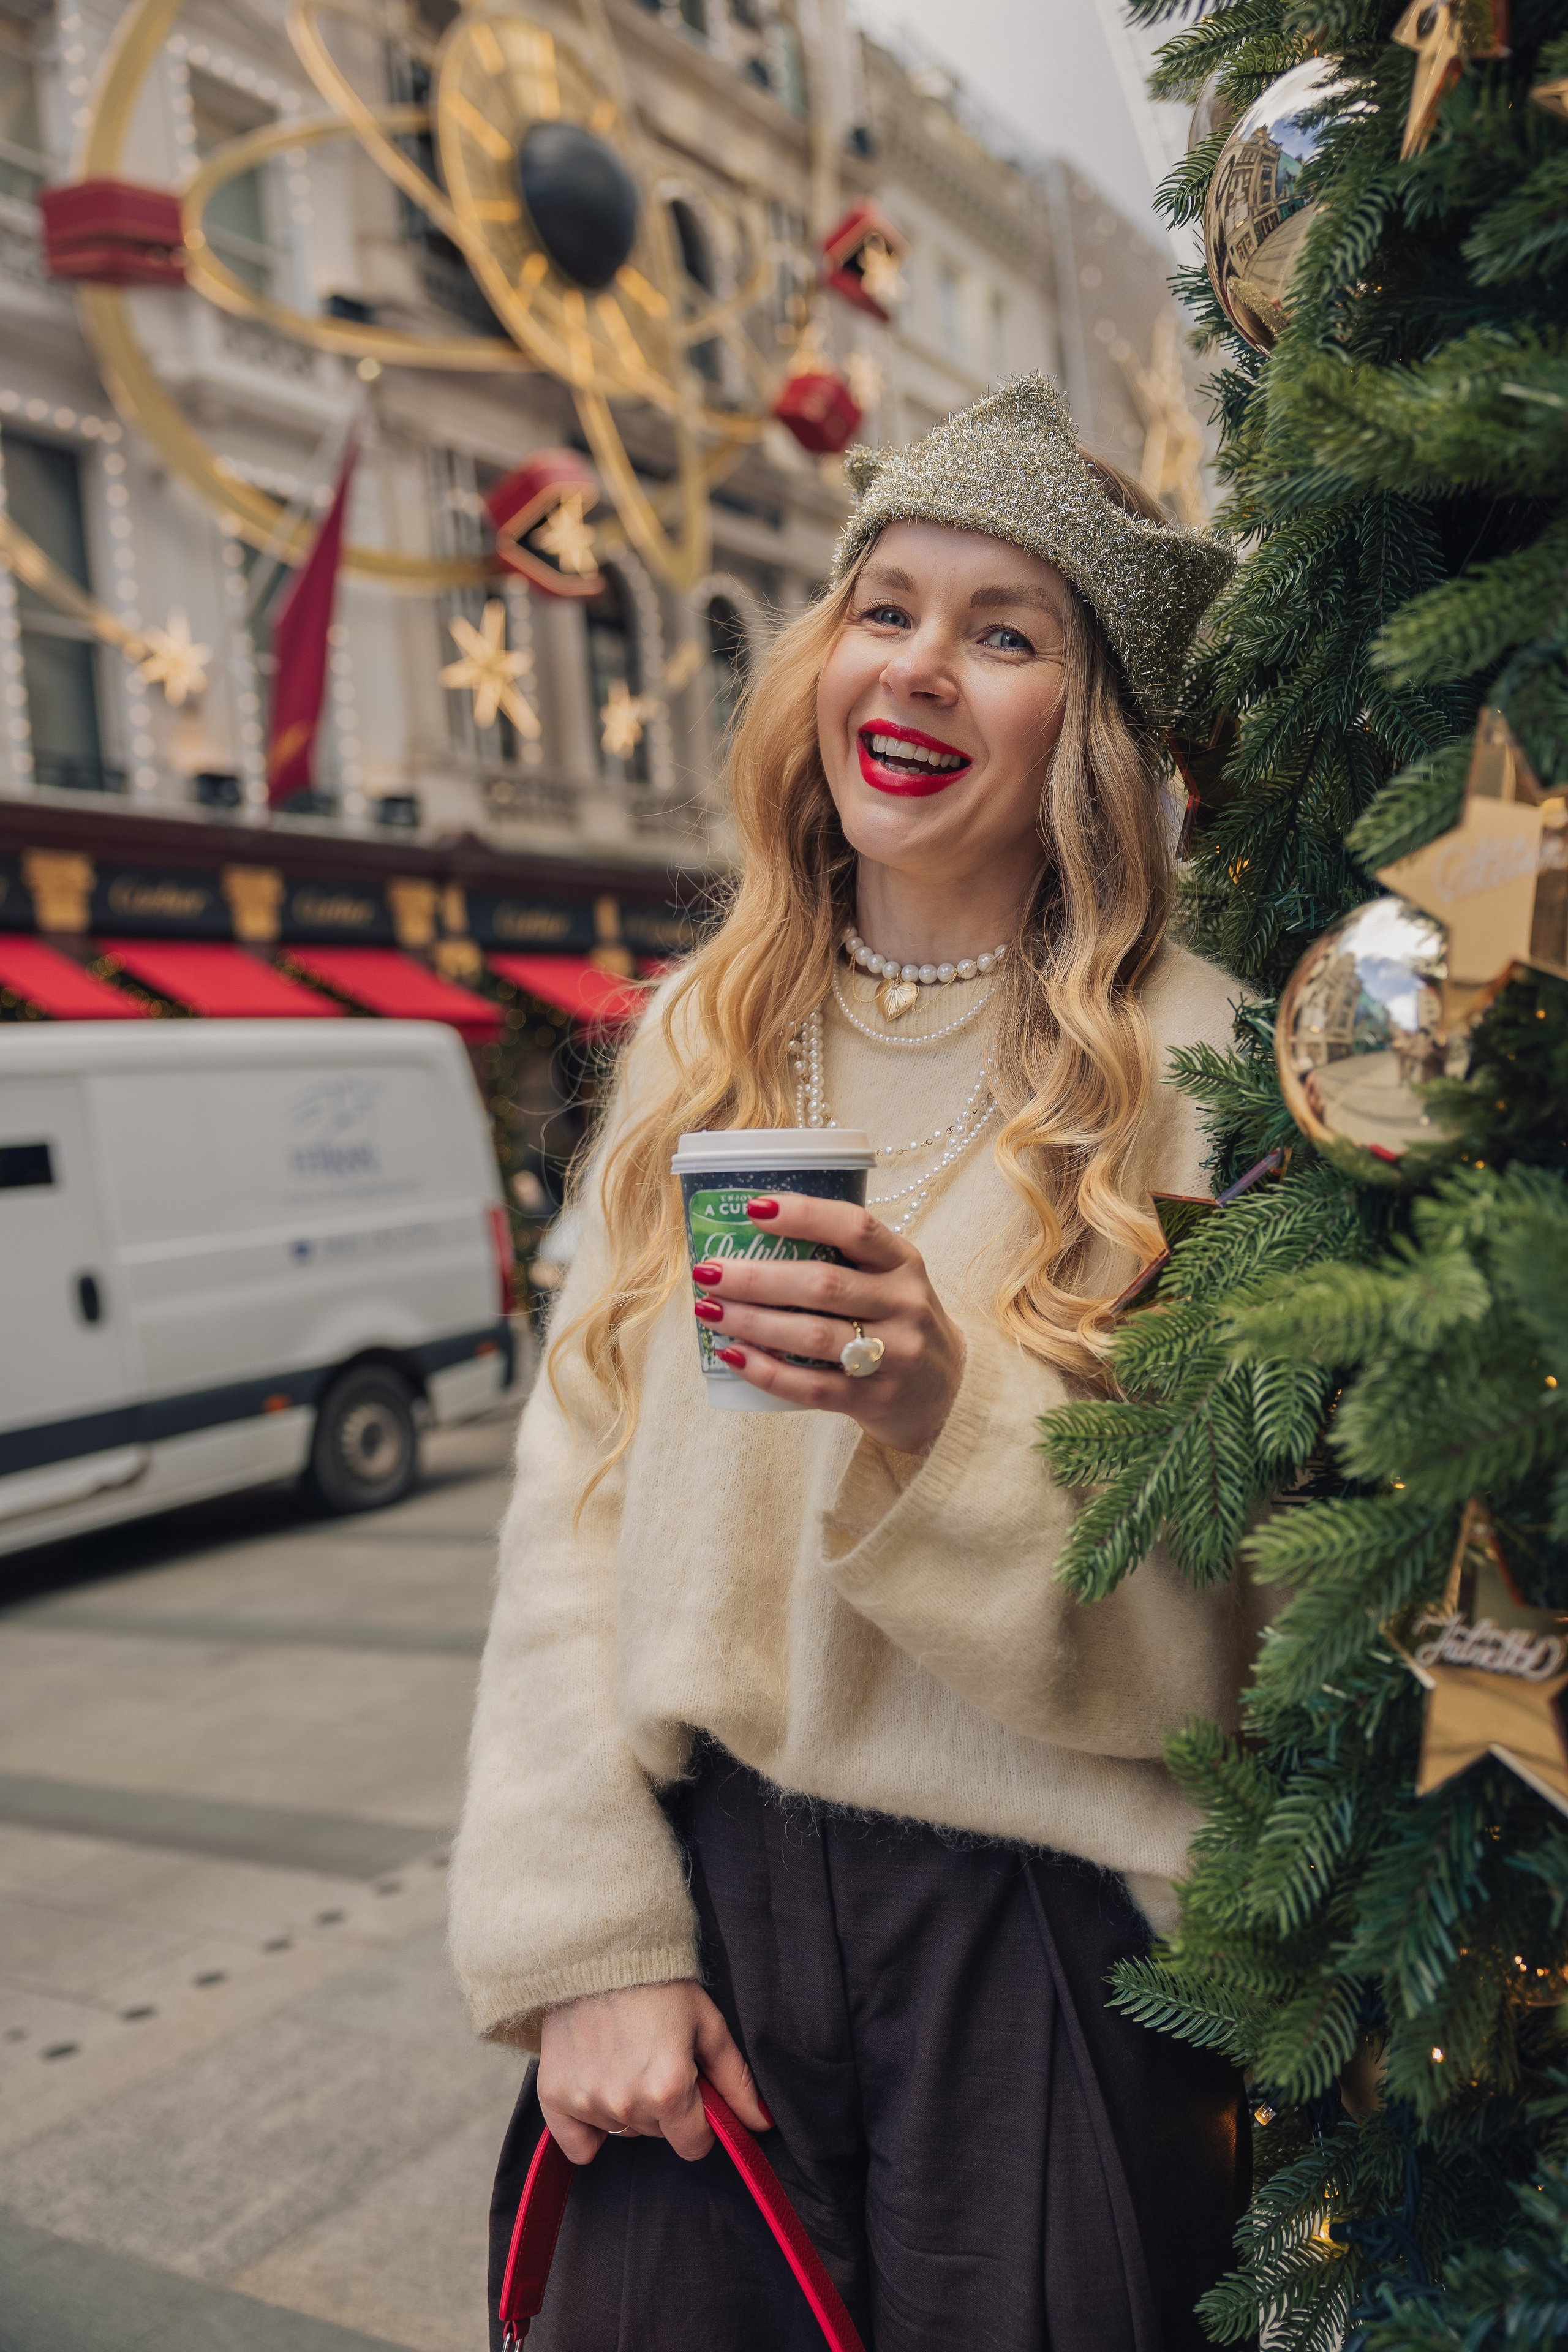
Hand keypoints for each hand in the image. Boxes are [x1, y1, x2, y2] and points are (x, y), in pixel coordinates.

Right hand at [537, 1981, 770, 2164]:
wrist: (597, 1949)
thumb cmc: (659, 1982)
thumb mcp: (707, 2023)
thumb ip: (735, 2081)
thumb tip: (760, 2125)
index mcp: (668, 2089)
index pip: (694, 2145)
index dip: (699, 2120)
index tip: (691, 2088)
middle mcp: (626, 2104)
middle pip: (658, 2135)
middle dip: (664, 2106)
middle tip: (654, 2056)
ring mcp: (587, 2101)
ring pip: (623, 2132)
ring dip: (628, 2107)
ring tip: (624, 2055)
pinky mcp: (554, 2095)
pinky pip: (578, 2145)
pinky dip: (588, 2128)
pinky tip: (597, 2087)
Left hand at [692, 1192, 965, 1454]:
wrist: (948, 1394)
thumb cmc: (899, 1323)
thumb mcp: (891, 1279)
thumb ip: (844, 1259)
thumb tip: (750, 1238)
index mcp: (904, 1263)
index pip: (856, 1227)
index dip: (804, 1214)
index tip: (753, 1209)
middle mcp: (904, 1305)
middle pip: (823, 1284)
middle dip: (757, 1277)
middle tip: (708, 1271)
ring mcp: (893, 1355)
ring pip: (812, 1335)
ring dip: (752, 1322)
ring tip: (708, 1310)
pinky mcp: (874, 1399)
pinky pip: (811, 1386)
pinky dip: (766, 1371)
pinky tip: (731, 1355)